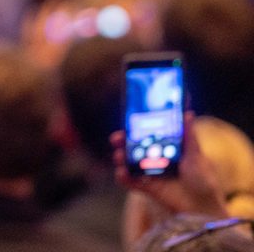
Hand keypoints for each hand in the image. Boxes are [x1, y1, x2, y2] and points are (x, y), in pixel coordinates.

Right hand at [111, 113, 226, 217]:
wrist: (203, 206)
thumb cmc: (204, 180)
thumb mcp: (196, 156)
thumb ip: (189, 137)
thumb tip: (189, 113)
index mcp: (167, 149)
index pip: (148, 136)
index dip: (136, 129)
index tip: (128, 122)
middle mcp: (156, 160)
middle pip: (134, 148)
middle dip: (123, 142)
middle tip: (116, 138)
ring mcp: (150, 174)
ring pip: (130, 163)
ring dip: (121, 158)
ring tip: (119, 156)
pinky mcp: (147, 188)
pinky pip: (131, 182)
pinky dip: (123, 178)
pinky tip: (121, 173)